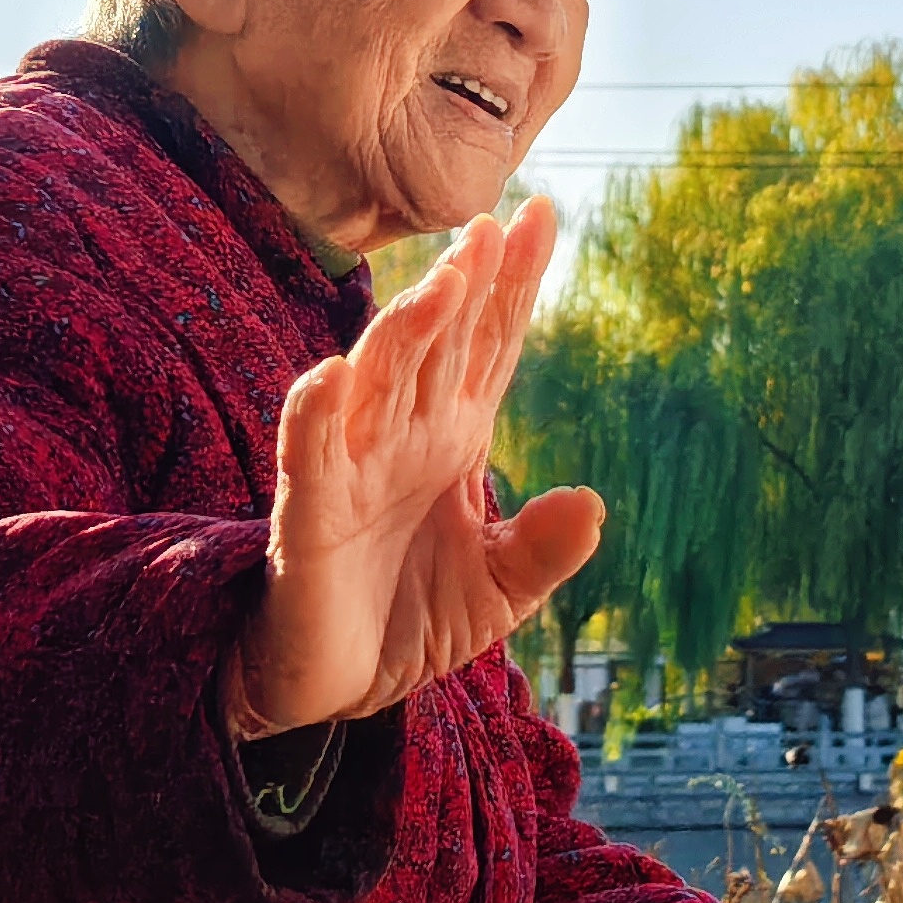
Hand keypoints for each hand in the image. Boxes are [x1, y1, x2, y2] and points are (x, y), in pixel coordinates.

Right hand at [225, 196, 604, 741]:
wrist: (335, 688)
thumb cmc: (412, 619)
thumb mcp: (499, 593)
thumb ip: (544, 550)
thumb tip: (592, 501)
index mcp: (455, 437)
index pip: (491, 344)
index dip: (515, 282)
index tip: (543, 214)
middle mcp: (405, 435)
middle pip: (440, 343)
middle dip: (467, 285)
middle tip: (493, 224)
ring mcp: (355, 467)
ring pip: (380, 379)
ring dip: (407, 331)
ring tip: (445, 283)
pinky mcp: (310, 513)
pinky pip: (311, 453)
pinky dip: (317, 415)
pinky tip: (332, 375)